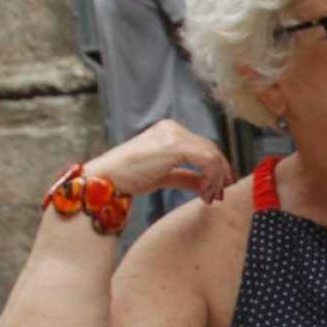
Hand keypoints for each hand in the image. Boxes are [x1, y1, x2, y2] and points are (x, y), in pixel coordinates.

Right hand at [84, 120, 234, 201]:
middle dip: (220, 174)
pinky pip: (207, 160)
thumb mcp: (162, 175)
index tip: (219, 188)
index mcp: (169, 131)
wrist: (105, 179)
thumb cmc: (127, 178)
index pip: (203, 147)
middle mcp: (173, 128)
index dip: (216, 168)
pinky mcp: (174, 145)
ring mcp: (174, 134)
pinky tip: (204, 193)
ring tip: (210, 197)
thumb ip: (185, 176)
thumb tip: (205, 184)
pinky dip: (211, 178)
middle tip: (221, 194)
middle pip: (211, 149)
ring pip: (212, 155)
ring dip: (215, 179)